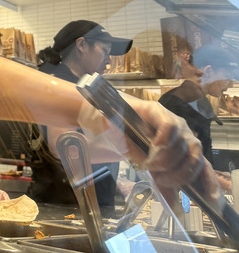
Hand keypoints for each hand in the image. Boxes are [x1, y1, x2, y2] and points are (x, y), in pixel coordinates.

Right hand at [79, 95, 218, 204]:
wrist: (104, 119)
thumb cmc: (125, 140)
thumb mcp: (147, 165)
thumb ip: (161, 181)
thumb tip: (172, 204)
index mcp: (183, 149)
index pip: (203, 165)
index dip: (209, 180)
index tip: (210, 198)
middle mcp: (183, 135)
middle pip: (195, 157)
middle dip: (180, 173)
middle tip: (161, 179)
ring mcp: (172, 121)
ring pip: (184, 144)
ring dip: (168, 160)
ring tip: (150, 165)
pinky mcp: (158, 111)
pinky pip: (170, 127)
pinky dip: (164, 140)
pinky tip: (153, 146)